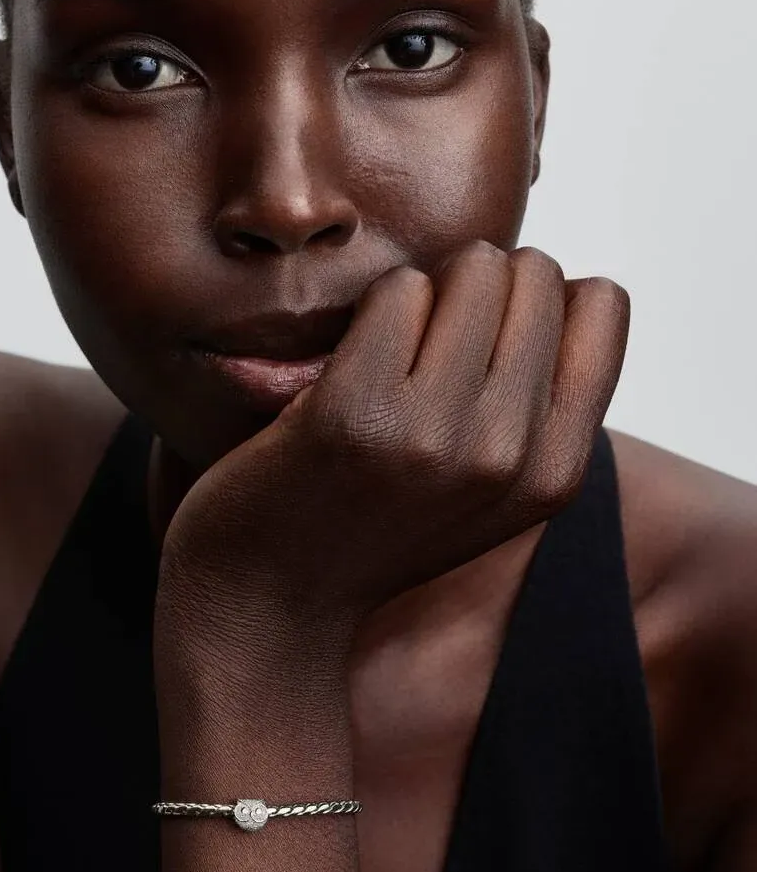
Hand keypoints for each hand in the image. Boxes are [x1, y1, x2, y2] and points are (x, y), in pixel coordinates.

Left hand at [158, 242, 628, 636]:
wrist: (268, 604)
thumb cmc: (375, 526)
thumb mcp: (491, 492)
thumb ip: (541, 407)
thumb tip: (567, 285)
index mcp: (556, 471)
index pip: (602, 301)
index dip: (538, 300)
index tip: (488, 338)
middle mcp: (510, 453)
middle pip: (536, 271)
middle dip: (481, 285)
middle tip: (428, 343)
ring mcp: (435, 434)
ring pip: (472, 267)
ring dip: (426, 292)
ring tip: (388, 358)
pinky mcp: (356, 412)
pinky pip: (397, 289)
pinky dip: (371, 309)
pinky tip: (344, 367)